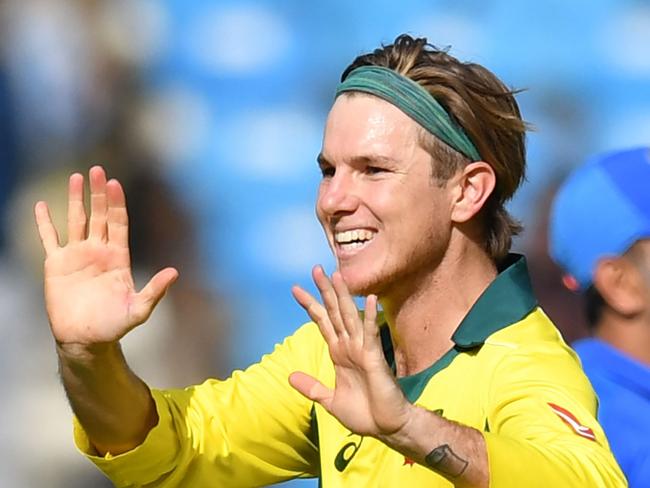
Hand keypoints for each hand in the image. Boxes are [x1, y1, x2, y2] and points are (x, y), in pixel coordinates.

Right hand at [34, 166, 177, 348]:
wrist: (86, 340)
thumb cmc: (114, 326)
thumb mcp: (139, 309)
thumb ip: (155, 291)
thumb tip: (175, 272)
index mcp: (118, 257)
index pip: (119, 223)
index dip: (117, 204)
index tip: (115, 184)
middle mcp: (99, 251)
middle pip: (99, 215)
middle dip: (99, 193)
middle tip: (97, 170)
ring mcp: (77, 256)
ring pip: (76, 220)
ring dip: (76, 199)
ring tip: (77, 177)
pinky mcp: (56, 265)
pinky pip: (49, 238)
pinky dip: (44, 222)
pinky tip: (41, 205)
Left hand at [290, 266, 411, 437]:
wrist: (386, 427)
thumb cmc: (364, 413)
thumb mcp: (330, 400)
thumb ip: (312, 387)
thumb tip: (290, 377)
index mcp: (339, 353)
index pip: (322, 322)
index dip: (310, 305)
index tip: (296, 289)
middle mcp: (350, 346)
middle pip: (335, 312)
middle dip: (325, 291)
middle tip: (315, 269)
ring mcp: (362, 349)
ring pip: (350, 317)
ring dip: (344, 296)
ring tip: (337, 275)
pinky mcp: (375, 357)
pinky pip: (370, 334)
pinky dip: (369, 317)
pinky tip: (368, 299)